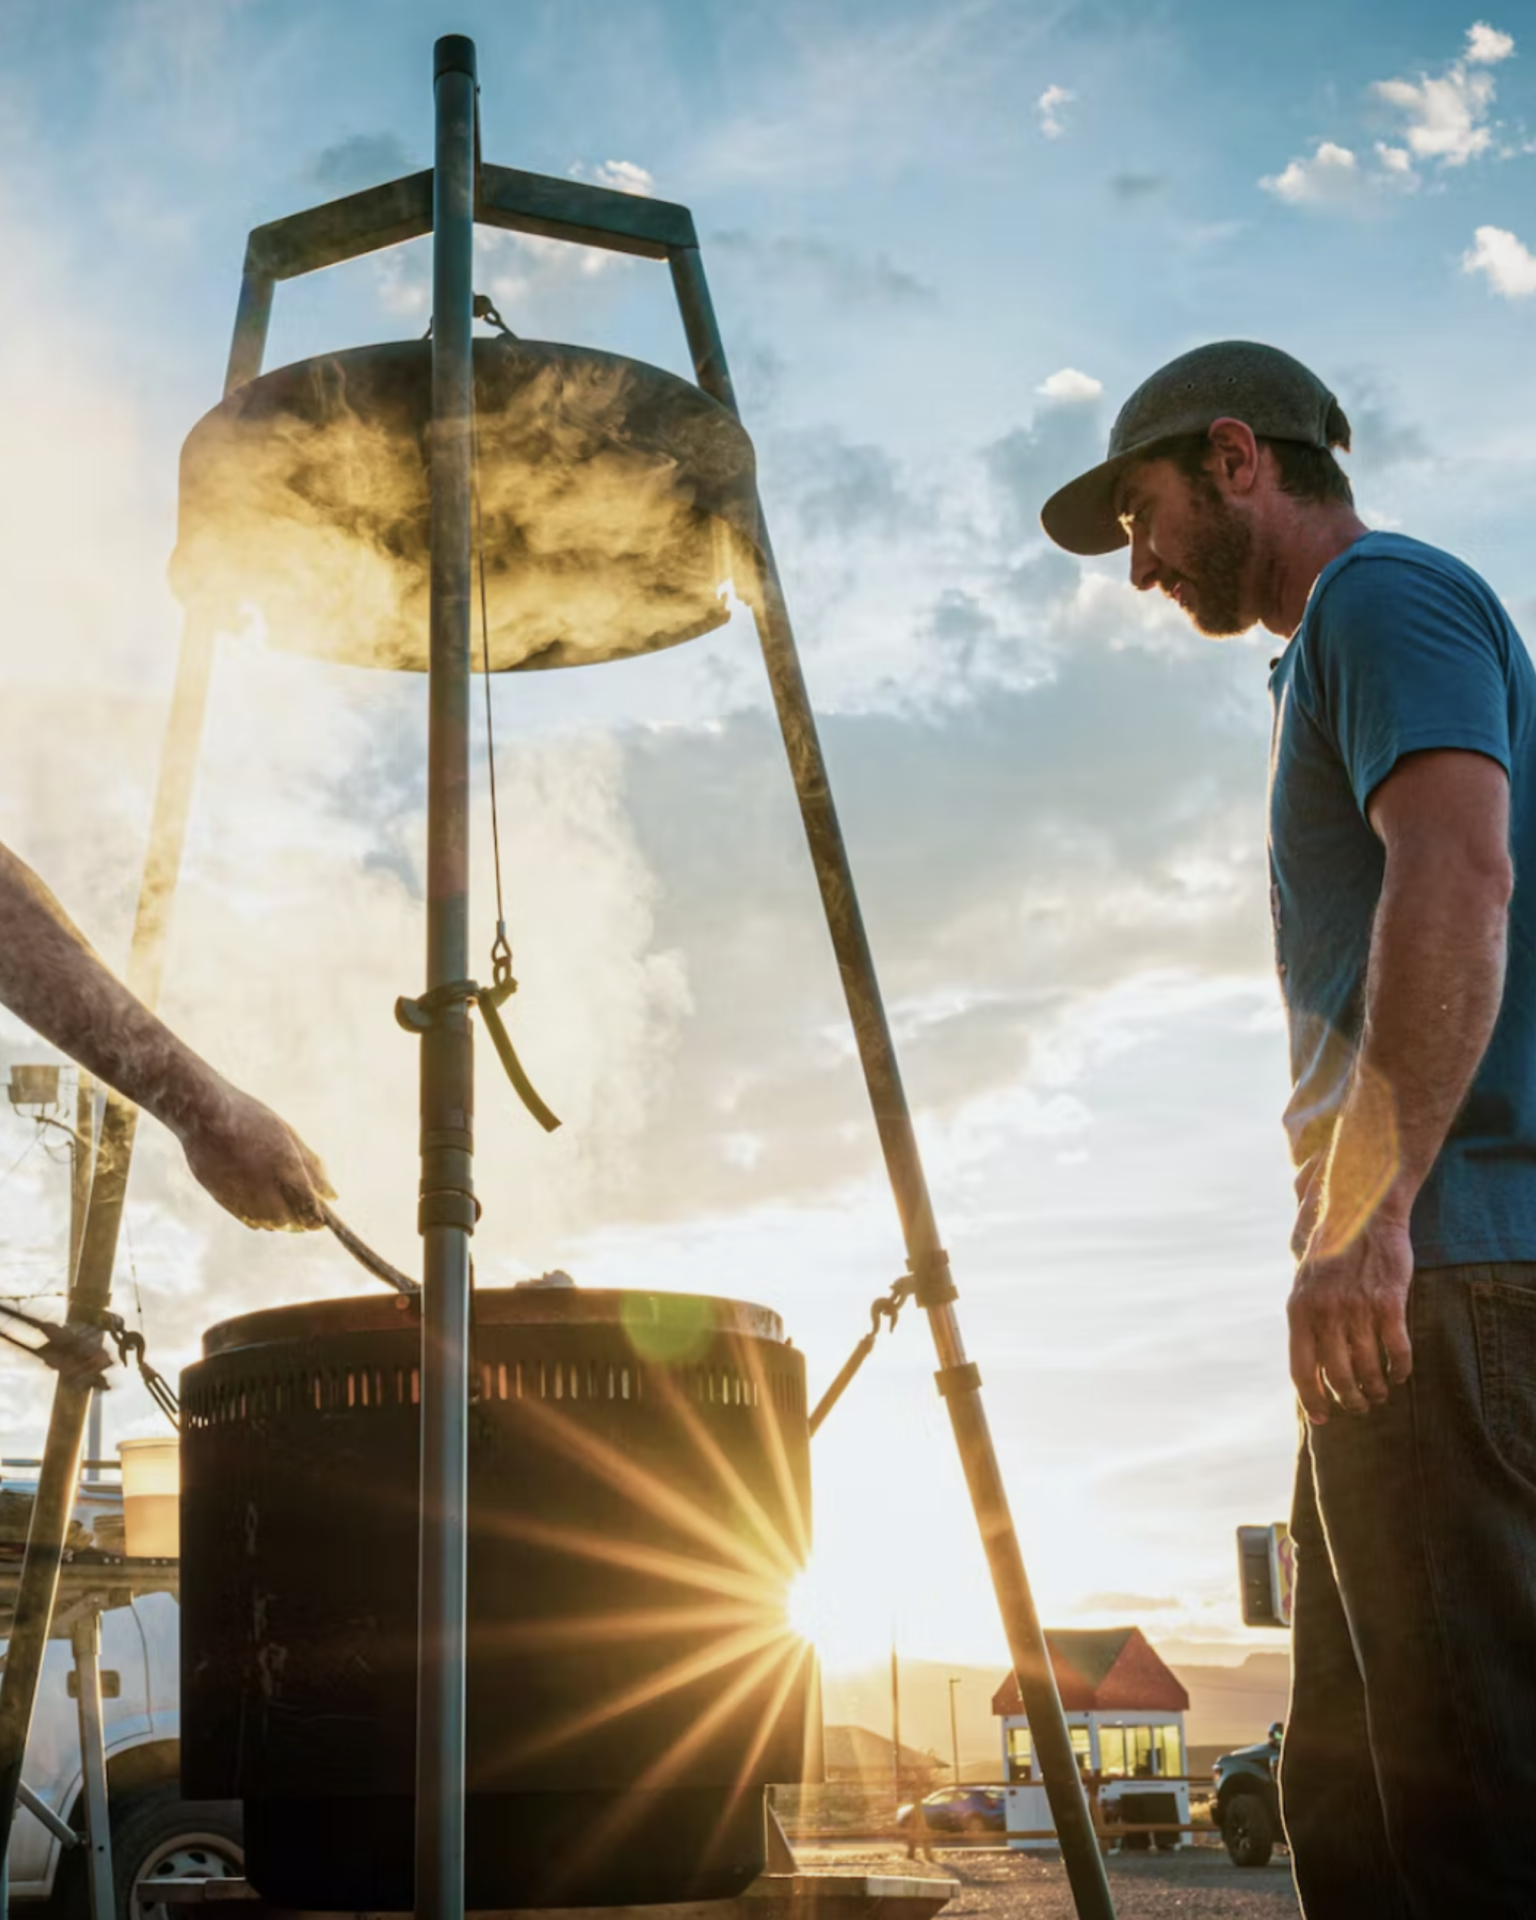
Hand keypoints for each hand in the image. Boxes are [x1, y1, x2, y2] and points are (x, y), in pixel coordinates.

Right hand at [176, 1080, 334, 1231]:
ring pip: (268, 1223)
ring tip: (287, 1213)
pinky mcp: (221, 1198)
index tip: (323, 1221)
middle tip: (308, 1220)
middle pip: (288, 1219)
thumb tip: (333, 1196)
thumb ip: (311, 1166)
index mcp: (284, 1163)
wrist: (202, 1113)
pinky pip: (247, 1219)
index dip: (317, 1217)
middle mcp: (262, 1182)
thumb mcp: (287, 1135)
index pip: (307, 1203)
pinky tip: (265, 1210)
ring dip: (281, 1222)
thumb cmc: (250, 1118)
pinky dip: (260, 1220)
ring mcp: (239, 1191)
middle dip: (300, 1222)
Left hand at [1288, 1210, 1413, 1421]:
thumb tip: (1307, 1359)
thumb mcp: (1305, 1281)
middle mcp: (1325, 1314)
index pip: (1301, 1371)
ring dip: (1376, 1389)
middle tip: (1360, 1406)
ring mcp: (1357, 1309)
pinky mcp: (1389, 1303)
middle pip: (1337, 1378)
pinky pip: (1397, 1351)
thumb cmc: (1332, 1249)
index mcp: (1298, 1310)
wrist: (1362, 1209)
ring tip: (1380, 1393)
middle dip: (1350, 1400)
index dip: (1311, 1400)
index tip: (1322, 1418)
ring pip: (1368, 1370)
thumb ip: (1305, 1316)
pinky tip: (1400, 1374)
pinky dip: (1400, 1370)